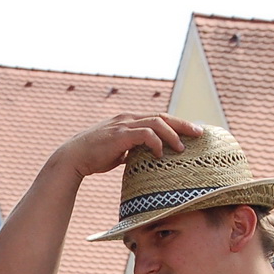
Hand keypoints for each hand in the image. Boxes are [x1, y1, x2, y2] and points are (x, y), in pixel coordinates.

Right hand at [53, 113, 202, 179]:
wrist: (73, 158)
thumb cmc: (94, 156)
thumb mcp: (117, 150)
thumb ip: (130, 149)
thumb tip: (142, 157)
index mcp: (129, 120)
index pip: (159, 118)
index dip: (177, 124)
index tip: (191, 132)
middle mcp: (128, 118)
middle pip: (163, 116)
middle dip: (183, 124)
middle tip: (199, 134)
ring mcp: (124, 125)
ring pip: (156, 123)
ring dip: (172, 135)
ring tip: (181, 148)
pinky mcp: (120, 135)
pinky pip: (145, 134)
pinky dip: (156, 143)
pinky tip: (160, 154)